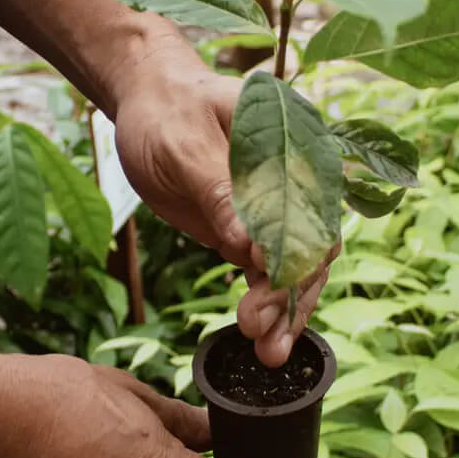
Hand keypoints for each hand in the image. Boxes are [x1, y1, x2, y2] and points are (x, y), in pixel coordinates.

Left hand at [110, 36, 338, 364]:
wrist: (146, 103)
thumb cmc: (167, 111)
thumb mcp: (184, 145)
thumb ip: (219, 192)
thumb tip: (249, 246)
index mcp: (297, 140)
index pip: (312, 202)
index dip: (297, 247)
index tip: (267, 280)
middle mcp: (300, 175)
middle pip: (312, 242)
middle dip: (293, 292)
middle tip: (260, 332)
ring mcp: (279, 206)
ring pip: (295, 266)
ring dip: (285, 310)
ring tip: (267, 354)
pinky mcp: (254, 229)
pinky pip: (270, 272)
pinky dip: (269, 305)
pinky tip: (263, 340)